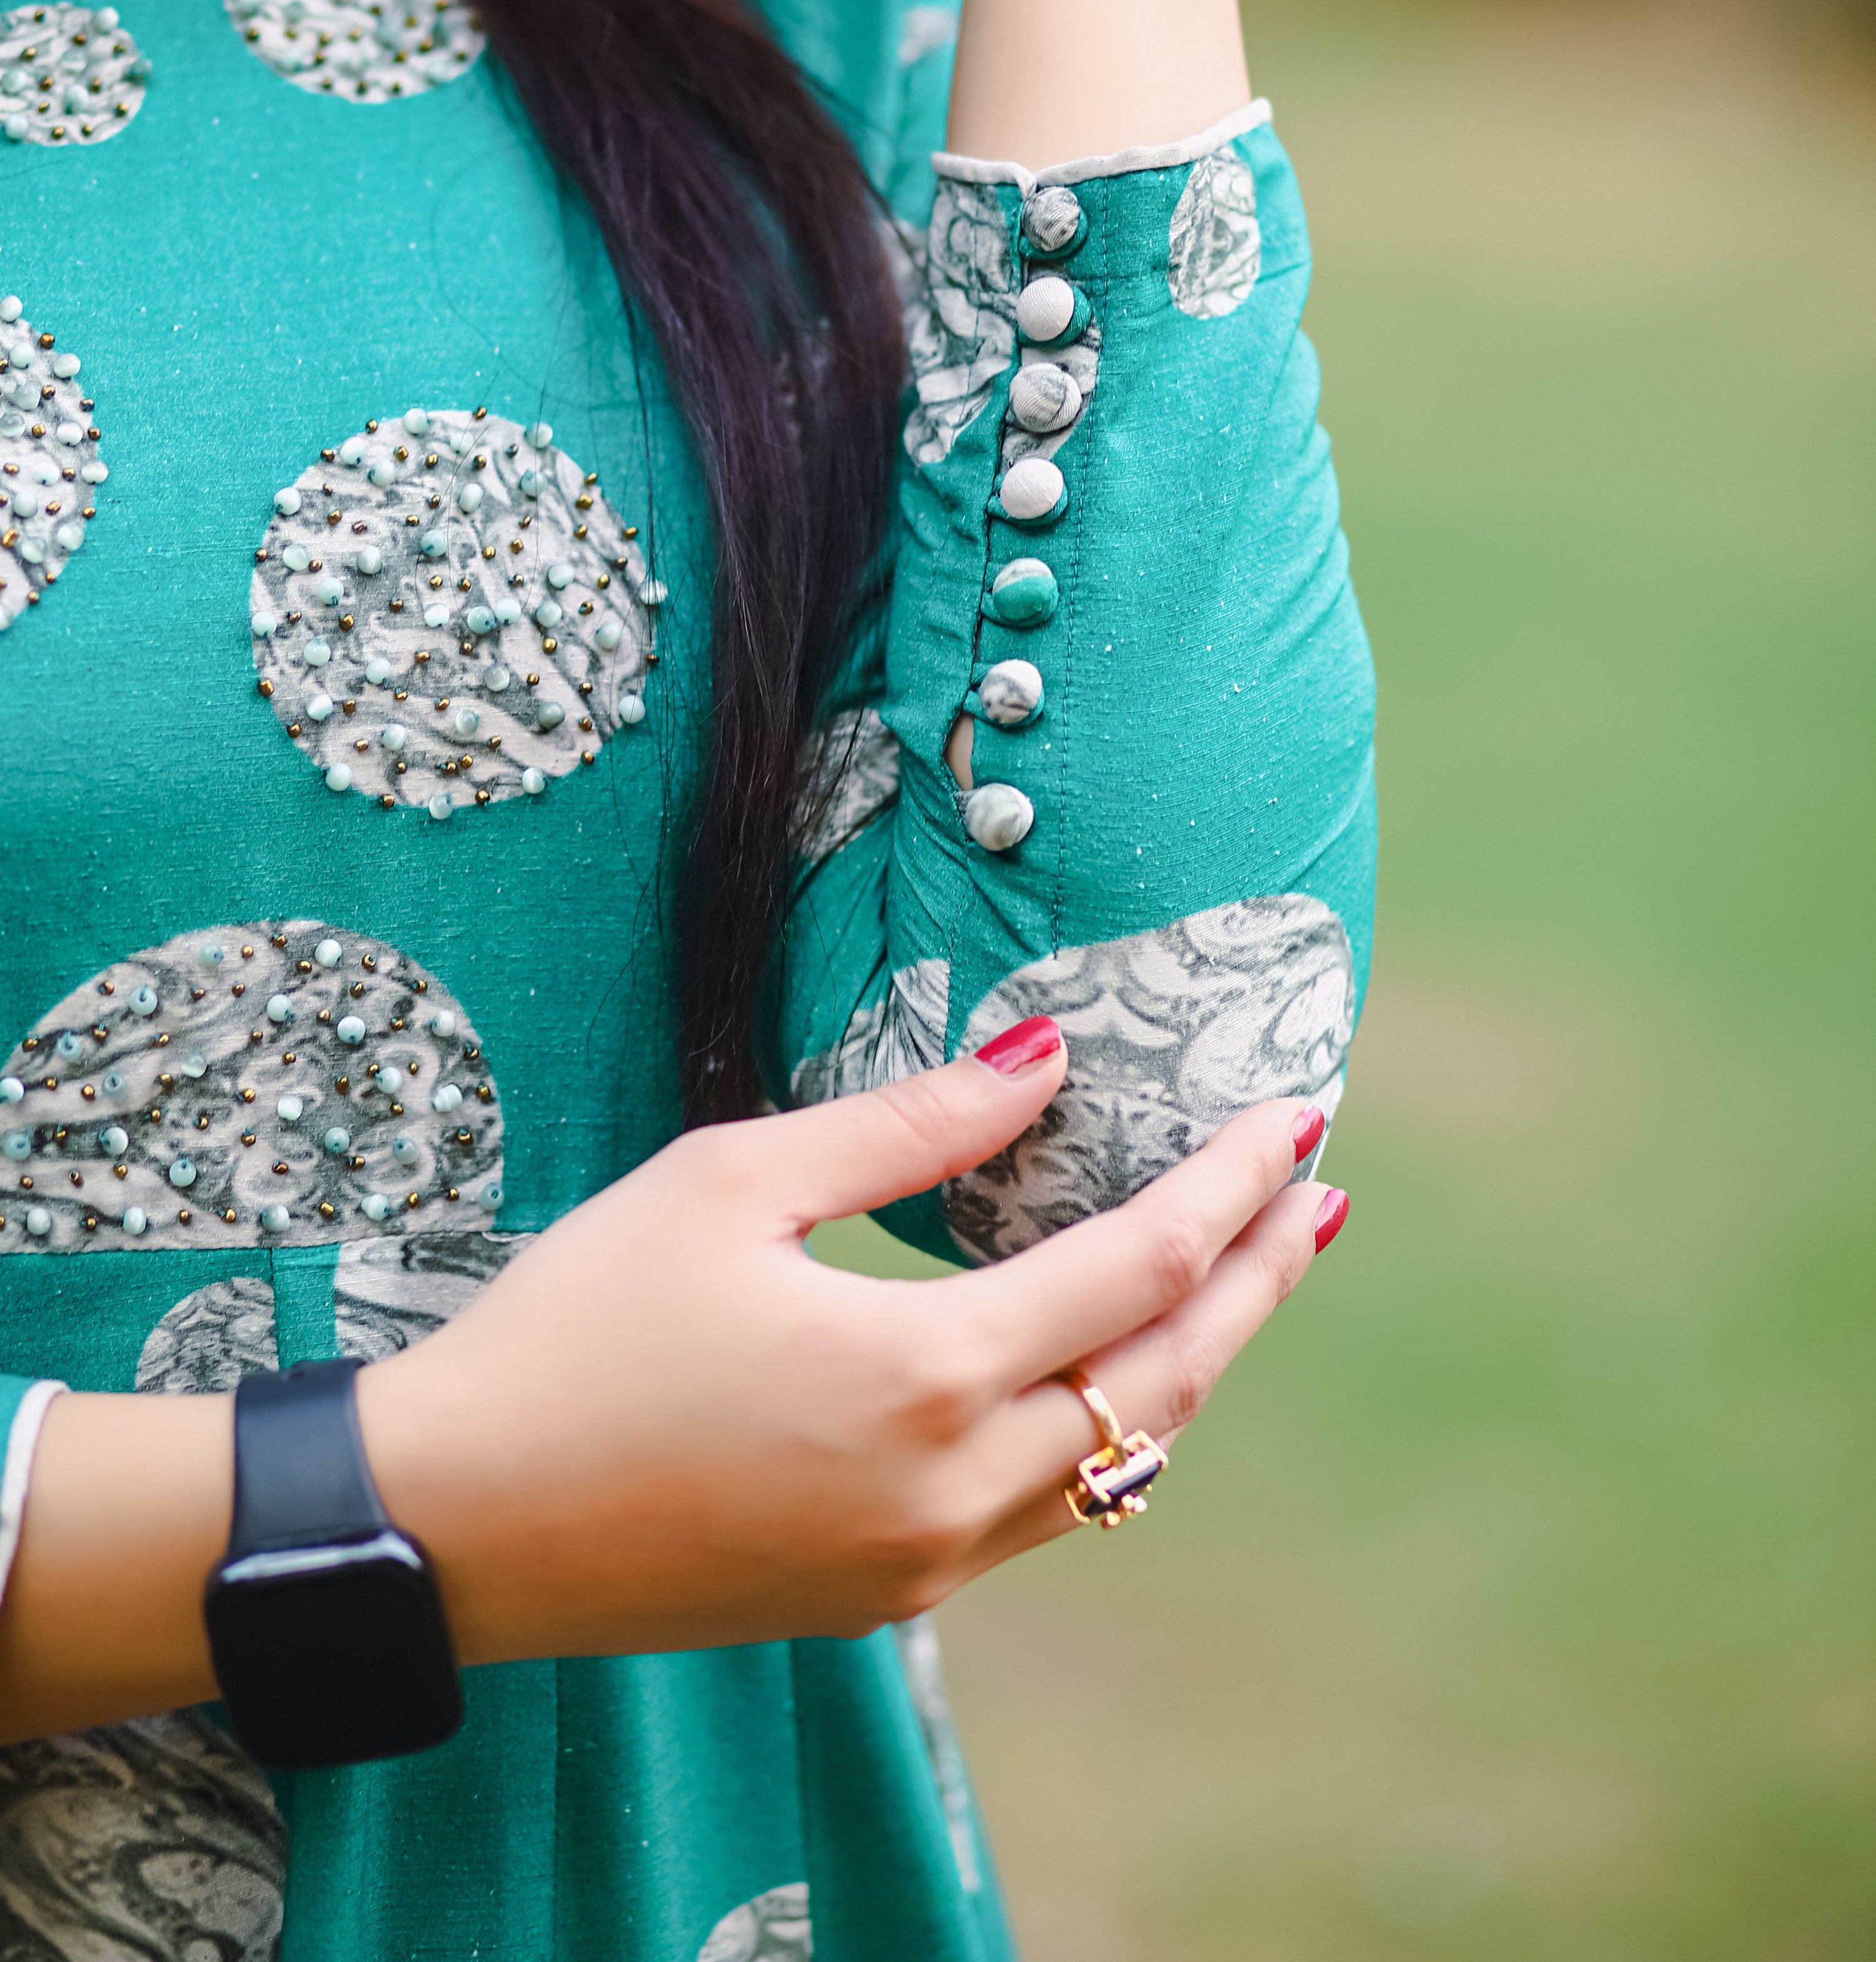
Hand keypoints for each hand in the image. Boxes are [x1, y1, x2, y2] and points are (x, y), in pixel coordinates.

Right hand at [360, 1021, 1343, 1660]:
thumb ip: (907, 1127)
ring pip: (1118, 1460)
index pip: (1141, 1267)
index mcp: (922, 1376)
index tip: (1292, 1115)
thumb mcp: (732, 1185)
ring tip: (1234, 1272)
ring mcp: (922, 1562)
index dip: (1229, 1186)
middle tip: (1315, 1196)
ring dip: (1190, 1359)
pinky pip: (1041, 1508)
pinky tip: (1098, 1366)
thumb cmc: (579, 1328)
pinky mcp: (880, 1595)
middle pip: (1167, 1380)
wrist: (456, 1522)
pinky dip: (1103, 1427)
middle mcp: (951, 1490)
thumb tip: (1041, 1063)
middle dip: (1256, 1280)